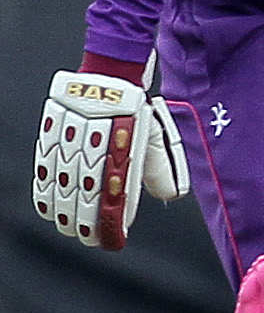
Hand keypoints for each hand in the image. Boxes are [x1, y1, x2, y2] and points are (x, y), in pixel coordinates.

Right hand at [32, 70, 155, 250]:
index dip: (111, 218)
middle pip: (85, 191)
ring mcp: (71, 137)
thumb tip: (171, 195)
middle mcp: (95, 143)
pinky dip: (45, 189)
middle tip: (89, 238)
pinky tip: (48, 206)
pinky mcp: (52, 131)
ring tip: (69, 229)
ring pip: (63, 182)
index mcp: (123, 145)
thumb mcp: (154, 135)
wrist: (110, 73)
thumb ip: (160, 166)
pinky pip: (44, 165)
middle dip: (85, 220)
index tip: (113, 237)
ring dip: (64, 210)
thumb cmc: (134, 109)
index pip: (114, 191)